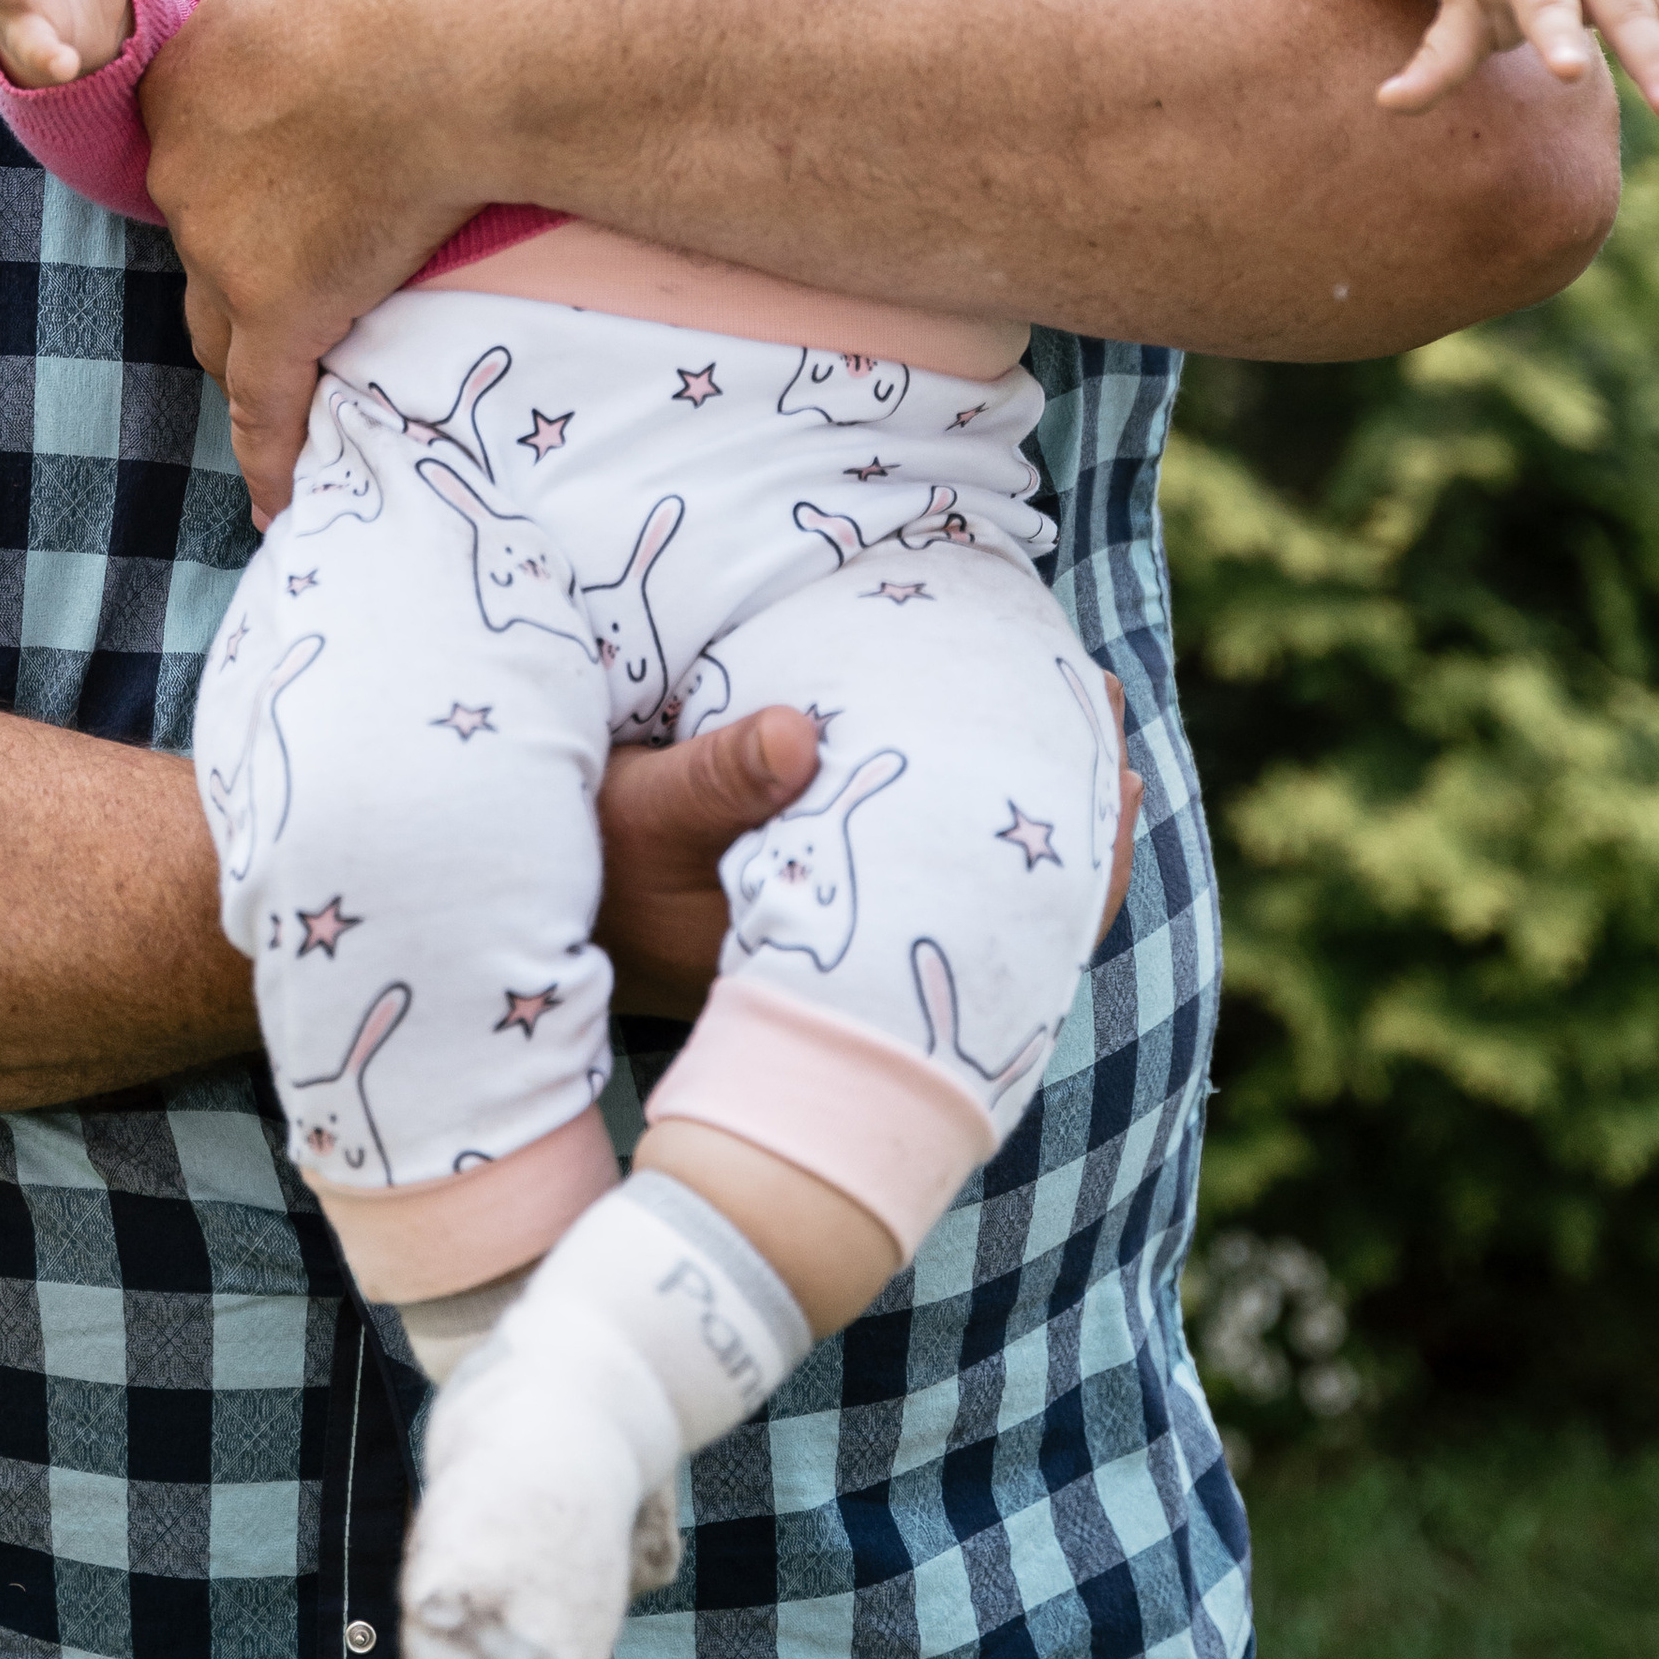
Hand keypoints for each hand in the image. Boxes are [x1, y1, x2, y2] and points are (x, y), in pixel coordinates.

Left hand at [138, 0, 488, 518]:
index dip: (244, 167)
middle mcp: (188, 170)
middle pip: (205, 239)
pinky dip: (272, 454)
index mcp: (190, 77)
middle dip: (245, 261)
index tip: (287, 178)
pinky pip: (271, 405)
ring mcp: (231, 250)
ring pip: (228, 325)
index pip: (202, 145)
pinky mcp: (290, 312)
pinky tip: (278, 504)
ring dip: (256, 354)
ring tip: (288, 393)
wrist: (431, 28)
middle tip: (301, 277)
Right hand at [592, 682, 1143, 1022]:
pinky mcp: (842, 908)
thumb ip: (716, 777)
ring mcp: (857, 938)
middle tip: (1105, 698)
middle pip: (1006, 901)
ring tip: (1083, 708)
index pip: (983, 916)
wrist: (548, 910)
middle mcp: (861, 959)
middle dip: (1069, 812)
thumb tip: (798, 737)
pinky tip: (1005, 744)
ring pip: (982, 883)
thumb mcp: (640, 809)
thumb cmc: (592, 862)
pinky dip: (983, 810)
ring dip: (1032, 805)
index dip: (1061, 854)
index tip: (1110, 766)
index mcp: (835, 949)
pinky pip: (943, 866)